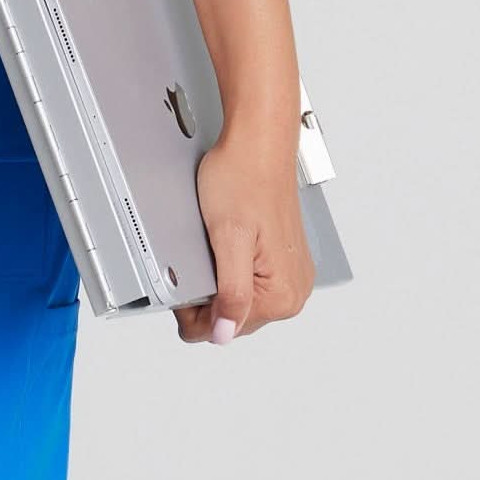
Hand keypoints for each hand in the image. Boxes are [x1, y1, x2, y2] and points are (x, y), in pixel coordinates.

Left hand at [181, 127, 314, 346]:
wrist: (257, 146)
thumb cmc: (243, 180)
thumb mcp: (229, 241)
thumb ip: (231, 294)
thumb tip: (225, 333)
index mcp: (283, 295)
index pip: (221, 333)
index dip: (193, 312)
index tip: (185, 283)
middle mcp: (294, 292)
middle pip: (232, 320)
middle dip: (207, 299)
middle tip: (199, 259)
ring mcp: (291, 278)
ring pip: (238, 303)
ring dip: (218, 284)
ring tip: (215, 249)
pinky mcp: (284, 263)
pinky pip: (249, 284)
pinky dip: (231, 272)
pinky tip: (227, 247)